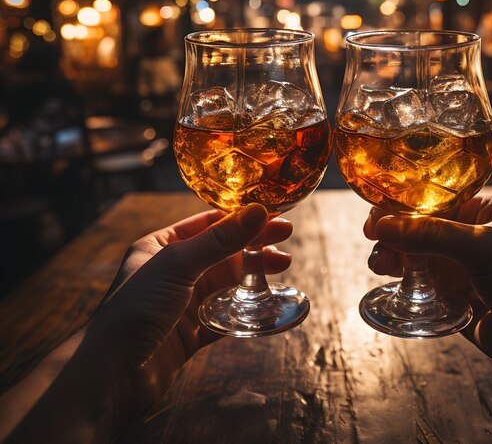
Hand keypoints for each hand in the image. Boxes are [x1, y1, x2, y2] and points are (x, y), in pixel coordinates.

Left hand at [3, 204, 291, 442]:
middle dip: (253, 246)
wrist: (110, 375)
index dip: (241, 219)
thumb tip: (258, 210)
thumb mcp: (178, 264)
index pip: (208, 224)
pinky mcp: (190, 334)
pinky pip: (224, 316)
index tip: (272, 216)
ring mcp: (182, 303)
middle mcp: (172, 271)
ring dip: (253, 275)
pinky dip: (244, 310)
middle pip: (222, 253)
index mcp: (161, 246)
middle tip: (286, 244)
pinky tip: (265, 305)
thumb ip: (220, 239)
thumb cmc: (136, 308)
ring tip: (281, 269)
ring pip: (226, 283)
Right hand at [364, 195, 491, 422]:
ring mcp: (462, 270)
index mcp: (483, 211)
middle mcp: (470, 237)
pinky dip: (406, 286)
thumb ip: (430, 234)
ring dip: (396, 260)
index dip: (402, 206)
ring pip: (417, 259)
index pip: (433, 200)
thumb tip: (381, 226)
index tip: (376, 217)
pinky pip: (423, 288)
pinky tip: (391, 285)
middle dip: (395, 236)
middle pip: (419, 230)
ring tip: (381, 266)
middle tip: (374, 242)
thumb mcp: (481, 246)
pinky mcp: (456, 299)